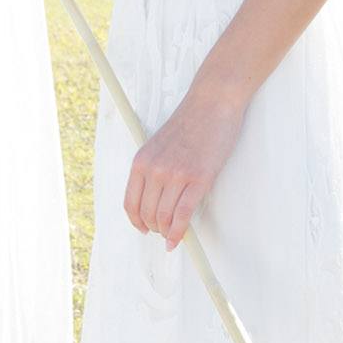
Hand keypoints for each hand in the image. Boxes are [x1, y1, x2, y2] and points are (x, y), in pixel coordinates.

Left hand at [123, 87, 247, 250]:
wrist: (212, 103)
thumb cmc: (190, 122)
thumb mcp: (159, 144)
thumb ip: (153, 168)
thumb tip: (154, 199)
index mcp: (142, 160)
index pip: (130, 202)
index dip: (136, 221)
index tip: (143, 228)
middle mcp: (155, 168)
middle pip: (147, 214)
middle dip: (154, 229)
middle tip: (163, 231)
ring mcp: (176, 174)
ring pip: (163, 218)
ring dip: (166, 232)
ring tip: (172, 234)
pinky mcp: (198, 179)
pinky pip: (183, 216)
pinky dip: (179, 233)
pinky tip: (178, 240)